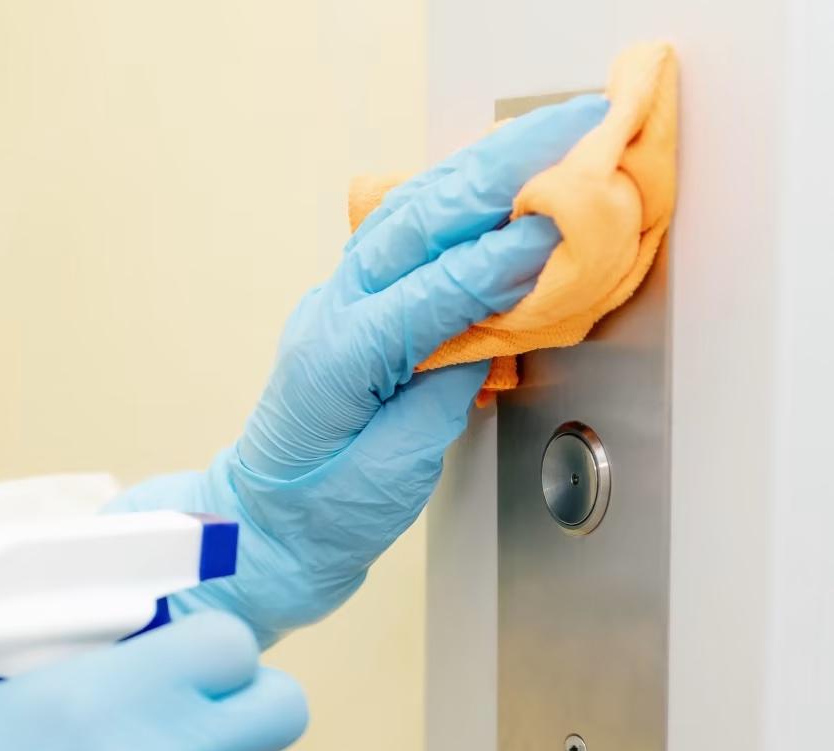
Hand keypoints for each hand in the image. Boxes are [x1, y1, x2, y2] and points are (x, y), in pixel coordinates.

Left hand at [115, 94, 608, 641]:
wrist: (262, 535)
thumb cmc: (319, 519)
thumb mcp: (396, 471)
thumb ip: (446, 391)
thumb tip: (497, 329)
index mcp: (336, 358)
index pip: (430, 290)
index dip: (500, 255)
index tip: (561, 221)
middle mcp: (330, 314)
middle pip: (416, 223)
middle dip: (497, 172)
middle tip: (571, 133)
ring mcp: (335, 306)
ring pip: (406, 217)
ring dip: (477, 173)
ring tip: (545, 137)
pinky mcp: (351, 311)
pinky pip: (403, 240)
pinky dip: (454, 203)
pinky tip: (494, 182)